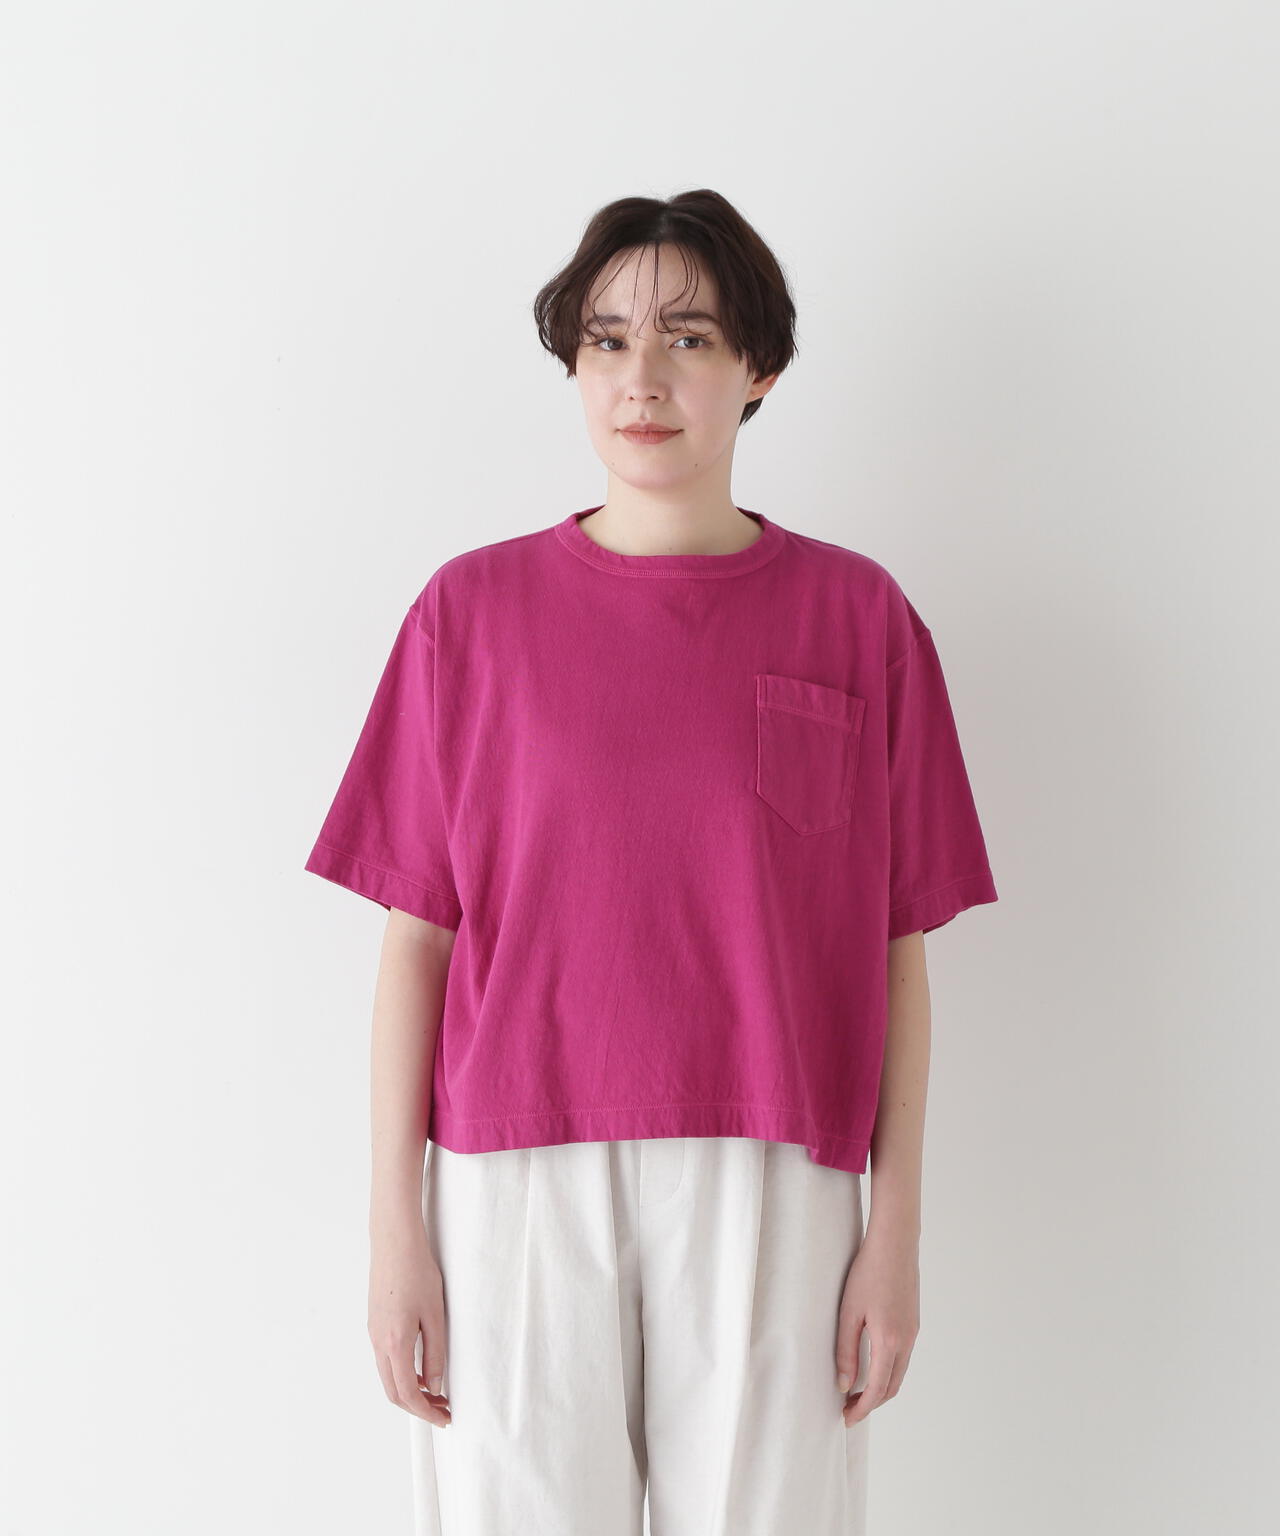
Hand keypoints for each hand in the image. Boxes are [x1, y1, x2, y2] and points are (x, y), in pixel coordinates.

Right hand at [368, 1218, 451, 1426]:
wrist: (394, 1240)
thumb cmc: (417, 1272)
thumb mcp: (434, 1315)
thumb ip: (435, 1353)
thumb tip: (435, 1386)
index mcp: (394, 1344)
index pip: (407, 1393)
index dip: (426, 1412)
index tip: (445, 1419)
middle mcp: (378, 1342)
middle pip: (393, 1391)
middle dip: (417, 1406)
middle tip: (443, 1409)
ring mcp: (373, 1332)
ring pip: (388, 1376)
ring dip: (410, 1389)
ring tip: (436, 1390)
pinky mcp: (375, 1322)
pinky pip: (385, 1359)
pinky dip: (402, 1372)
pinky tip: (421, 1366)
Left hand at [835, 1226, 919, 1425]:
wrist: (895, 1243)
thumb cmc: (868, 1272)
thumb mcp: (849, 1312)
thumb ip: (846, 1350)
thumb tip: (844, 1384)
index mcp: (890, 1341)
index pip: (878, 1390)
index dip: (862, 1409)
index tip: (847, 1418)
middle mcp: (907, 1341)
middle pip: (892, 1387)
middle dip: (871, 1403)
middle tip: (848, 1408)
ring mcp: (913, 1332)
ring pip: (899, 1373)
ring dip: (880, 1388)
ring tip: (856, 1390)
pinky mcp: (913, 1322)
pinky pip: (903, 1357)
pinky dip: (888, 1371)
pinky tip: (871, 1365)